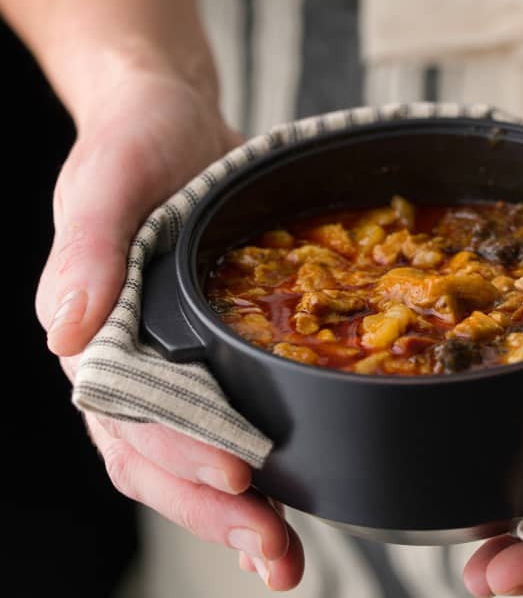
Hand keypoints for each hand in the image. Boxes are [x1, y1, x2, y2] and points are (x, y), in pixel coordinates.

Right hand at [36, 69, 303, 589]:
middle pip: (165, 460)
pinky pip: (242, 417)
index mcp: (102, 339)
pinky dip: (270, 463)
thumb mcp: (107, 178)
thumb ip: (86, 247)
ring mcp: (183, 365)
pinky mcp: (225, 351)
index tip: (235, 476)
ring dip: (244, 512)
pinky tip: (303, 493)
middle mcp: (139, 366)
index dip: (179, 453)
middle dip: (218, 513)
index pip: (128, 420)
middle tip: (276, 553)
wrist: (175, 124)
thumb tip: (63, 330)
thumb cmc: (133, 143)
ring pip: (201, 457)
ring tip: (288, 556)